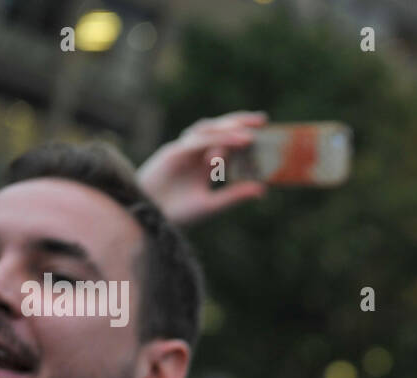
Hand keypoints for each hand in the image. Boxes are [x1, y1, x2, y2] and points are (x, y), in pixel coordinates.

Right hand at [138, 111, 269, 225]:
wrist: (150, 217)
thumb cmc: (177, 213)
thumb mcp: (211, 205)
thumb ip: (234, 195)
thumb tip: (263, 190)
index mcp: (204, 164)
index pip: (227, 144)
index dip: (243, 137)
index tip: (266, 133)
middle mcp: (194, 154)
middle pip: (218, 130)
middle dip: (238, 123)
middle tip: (262, 120)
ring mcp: (183, 151)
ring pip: (208, 131)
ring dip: (228, 128)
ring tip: (251, 132)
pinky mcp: (172, 153)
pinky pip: (197, 142)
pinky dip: (217, 140)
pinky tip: (236, 141)